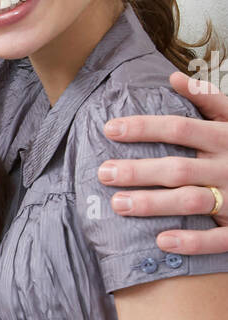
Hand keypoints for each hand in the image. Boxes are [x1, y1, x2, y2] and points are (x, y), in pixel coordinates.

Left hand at [97, 72, 227, 254]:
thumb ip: (209, 98)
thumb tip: (173, 78)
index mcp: (225, 137)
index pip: (179, 128)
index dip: (144, 128)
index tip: (110, 129)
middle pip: (177, 168)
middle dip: (139, 171)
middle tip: (104, 172)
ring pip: (190, 201)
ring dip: (153, 204)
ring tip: (118, 204)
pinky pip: (217, 237)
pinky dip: (191, 241)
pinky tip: (162, 241)